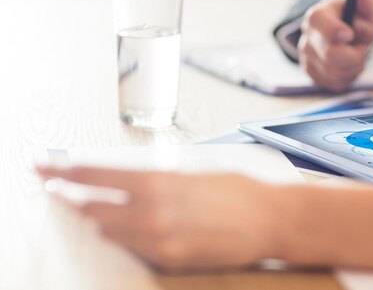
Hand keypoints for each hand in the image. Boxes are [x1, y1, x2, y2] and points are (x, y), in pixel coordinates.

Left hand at [37, 166, 276, 272]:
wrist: (270, 221)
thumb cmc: (239, 190)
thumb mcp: (193, 172)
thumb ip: (155, 179)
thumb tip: (125, 181)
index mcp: (158, 184)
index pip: (95, 177)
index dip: (64, 172)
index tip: (44, 168)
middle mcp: (153, 216)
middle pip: (93, 211)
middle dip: (76, 200)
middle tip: (63, 192)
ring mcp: (159, 244)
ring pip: (109, 234)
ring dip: (101, 221)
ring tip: (101, 210)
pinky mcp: (169, 263)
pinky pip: (134, 250)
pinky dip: (126, 238)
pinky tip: (132, 228)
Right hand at [298, 0, 372, 91]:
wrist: (342, 30)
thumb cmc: (356, 18)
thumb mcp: (367, 8)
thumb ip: (370, 4)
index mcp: (317, 16)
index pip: (321, 26)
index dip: (337, 32)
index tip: (349, 34)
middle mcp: (307, 38)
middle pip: (331, 56)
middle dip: (354, 55)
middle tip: (361, 47)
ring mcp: (307, 58)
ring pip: (336, 73)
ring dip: (353, 66)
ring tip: (355, 53)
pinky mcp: (312, 75)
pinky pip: (335, 83)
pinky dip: (348, 76)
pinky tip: (348, 64)